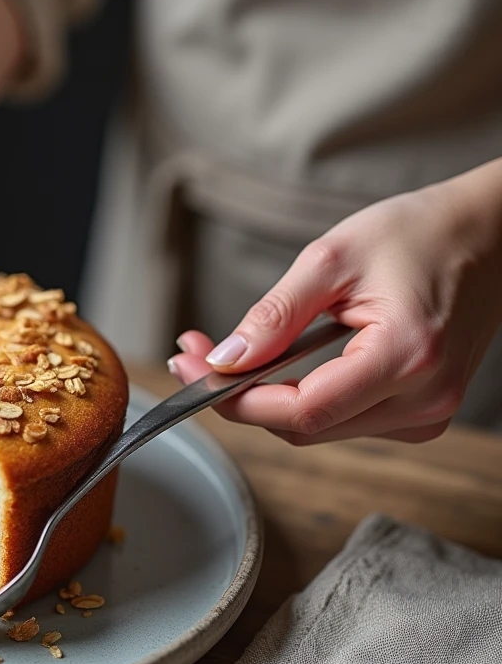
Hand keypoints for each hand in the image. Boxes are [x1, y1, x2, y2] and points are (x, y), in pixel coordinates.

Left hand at [168, 171, 501, 444]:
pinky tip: (285, 365)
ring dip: (268, 399)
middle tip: (196, 356)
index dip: (236, 399)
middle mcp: (423, 400)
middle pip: (304, 428)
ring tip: (233, 355)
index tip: (191, 369)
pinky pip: (344, 420)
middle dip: (240, 397)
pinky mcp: (422, 413)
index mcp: (406, 358)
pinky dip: (305, 398)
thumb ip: (274, 315)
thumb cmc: (422, 233)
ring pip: (319, 430)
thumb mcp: (332, 259)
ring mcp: (428, 413)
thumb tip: (224, 359)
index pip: (301, 411)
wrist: (492, 234)